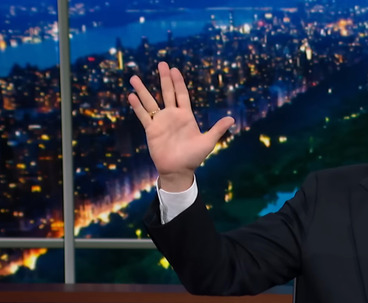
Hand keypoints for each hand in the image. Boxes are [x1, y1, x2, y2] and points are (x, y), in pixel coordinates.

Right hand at [127, 61, 234, 191]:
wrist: (178, 170)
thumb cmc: (193, 157)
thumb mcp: (208, 142)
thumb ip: (217, 129)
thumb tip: (232, 119)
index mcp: (186, 116)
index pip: (181, 95)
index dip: (178, 82)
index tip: (174, 69)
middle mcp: (172, 116)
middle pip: (167, 93)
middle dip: (164, 78)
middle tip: (161, 63)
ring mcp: (160, 122)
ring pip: (150, 102)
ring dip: (143, 90)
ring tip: (134, 77)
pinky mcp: (151, 130)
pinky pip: (143, 116)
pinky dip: (137, 106)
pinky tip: (131, 96)